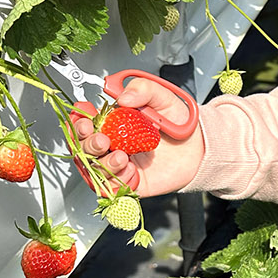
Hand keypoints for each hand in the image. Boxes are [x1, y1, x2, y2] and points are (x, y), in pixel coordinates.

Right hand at [69, 76, 205, 198]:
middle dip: (86, 143)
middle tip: (102, 140)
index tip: (84, 117)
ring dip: (102, 163)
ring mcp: (118, 164)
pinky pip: (111, 188)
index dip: (78, 120)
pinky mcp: (128, 182)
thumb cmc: (178, 123)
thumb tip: (123, 97)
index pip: (83, 121)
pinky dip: (117, 180)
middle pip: (82, 146)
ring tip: (123, 156)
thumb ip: (143, 89)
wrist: (199, 148)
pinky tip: (131, 170)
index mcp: (113, 122)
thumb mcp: (163, 97)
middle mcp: (111, 143)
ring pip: (93, 168)